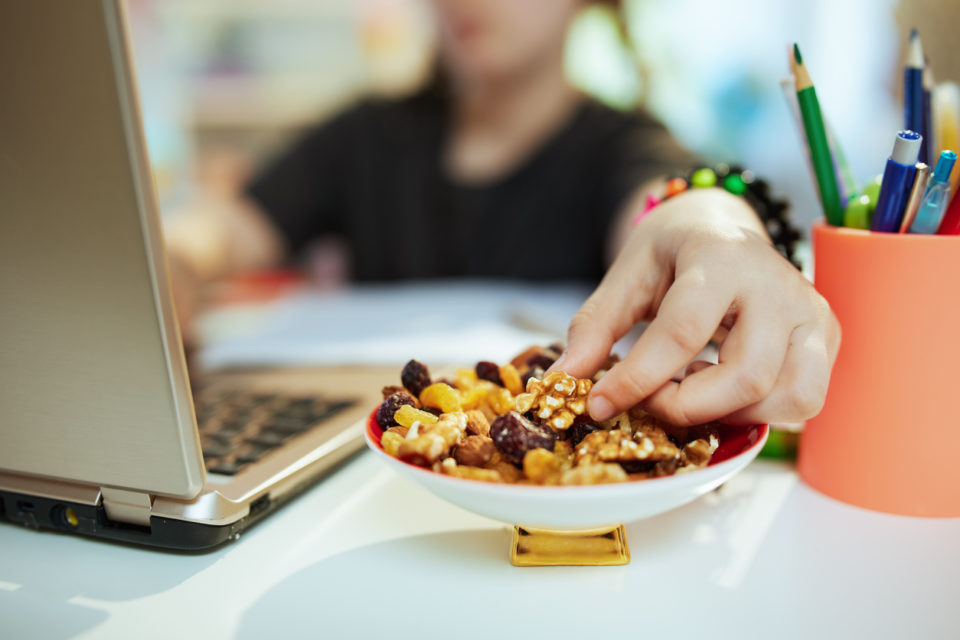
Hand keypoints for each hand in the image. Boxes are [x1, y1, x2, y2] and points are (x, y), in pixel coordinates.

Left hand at [553, 188, 839, 425]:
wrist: (724, 224)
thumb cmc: (674, 249)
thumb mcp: (627, 273)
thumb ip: (594, 326)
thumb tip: (563, 379)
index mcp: (722, 258)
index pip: (682, 331)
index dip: (638, 378)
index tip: (598, 403)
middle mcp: (778, 285)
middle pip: (747, 376)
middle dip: (688, 406)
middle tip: (651, 399)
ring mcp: (812, 312)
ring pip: (790, 397)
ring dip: (732, 413)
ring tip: (692, 387)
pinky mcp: (826, 336)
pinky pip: (805, 399)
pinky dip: (760, 411)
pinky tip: (721, 388)